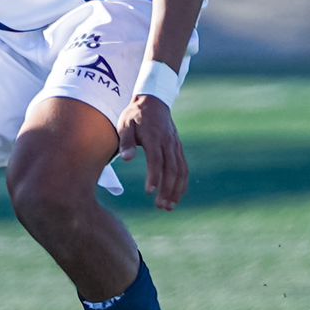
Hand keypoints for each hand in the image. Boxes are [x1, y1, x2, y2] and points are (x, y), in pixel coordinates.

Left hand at [117, 94, 188, 210]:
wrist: (153, 102)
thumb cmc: (134, 115)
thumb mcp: (125, 125)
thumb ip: (126, 142)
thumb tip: (127, 159)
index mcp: (153, 137)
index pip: (156, 160)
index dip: (154, 177)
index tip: (149, 192)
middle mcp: (168, 143)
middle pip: (171, 169)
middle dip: (167, 190)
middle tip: (161, 207)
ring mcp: (175, 146)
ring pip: (181, 171)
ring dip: (177, 190)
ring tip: (169, 207)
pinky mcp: (178, 148)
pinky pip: (184, 168)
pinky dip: (182, 183)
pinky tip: (177, 195)